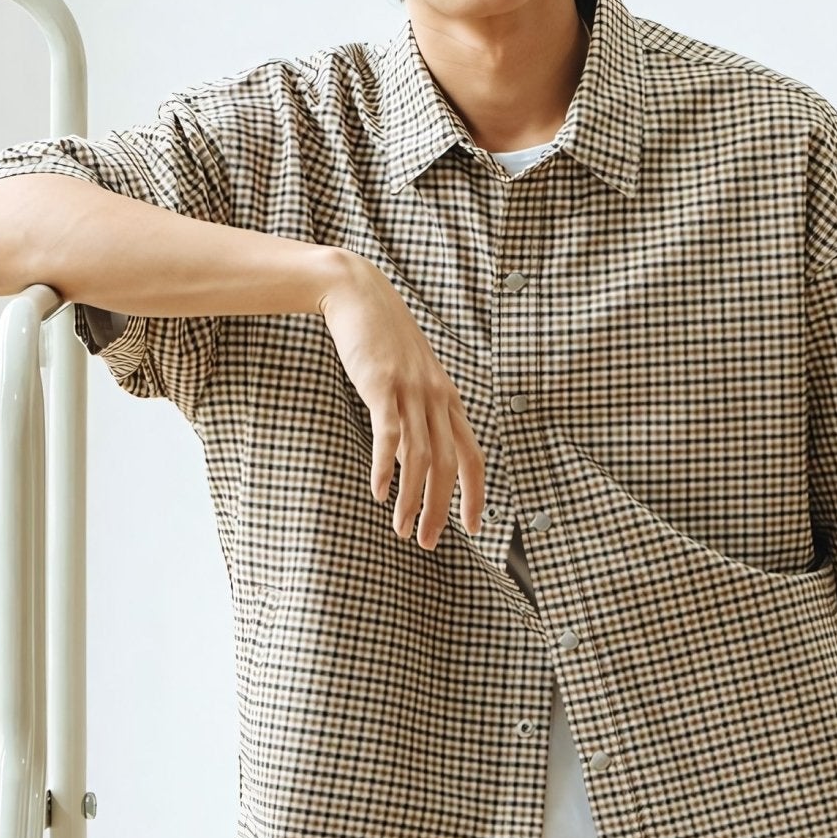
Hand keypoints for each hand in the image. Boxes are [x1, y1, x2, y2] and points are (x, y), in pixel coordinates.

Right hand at [318, 252, 487, 549]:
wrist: (359, 295)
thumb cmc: (383, 340)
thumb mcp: (409, 379)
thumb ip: (417, 416)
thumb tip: (414, 459)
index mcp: (448, 399)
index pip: (473, 456)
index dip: (476, 495)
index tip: (473, 527)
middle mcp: (437, 398)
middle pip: (450, 466)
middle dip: (440, 509)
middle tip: (427, 542)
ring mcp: (411, 391)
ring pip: (421, 457)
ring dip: (412, 499)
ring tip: (401, 529)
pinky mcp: (382, 385)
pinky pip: (390, 434)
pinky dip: (387, 467)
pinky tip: (380, 492)